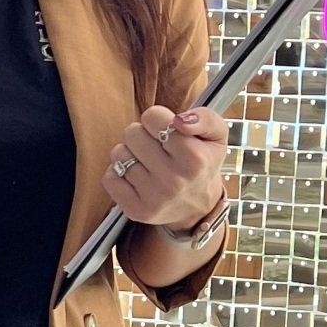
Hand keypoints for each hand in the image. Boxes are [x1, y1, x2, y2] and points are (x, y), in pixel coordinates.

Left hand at [102, 104, 230, 231]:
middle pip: (132, 133)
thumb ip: (205, 118)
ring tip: (147, 162)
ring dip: (130, 153)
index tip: (166, 131)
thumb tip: (179, 120)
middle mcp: (174, 180)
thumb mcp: (216, 136)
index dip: (157, 119)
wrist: (198, 206)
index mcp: (195, 158)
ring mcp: (153, 198)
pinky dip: (119, 173)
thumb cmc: (203, 163)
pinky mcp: (135, 210)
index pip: (152, 116)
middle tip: (156, 147)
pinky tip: (137, 177)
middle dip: (142, 135)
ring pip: (119, 154)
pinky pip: (109, 177)